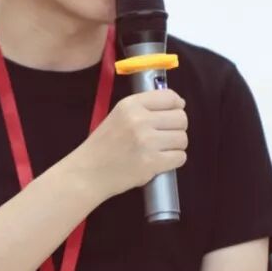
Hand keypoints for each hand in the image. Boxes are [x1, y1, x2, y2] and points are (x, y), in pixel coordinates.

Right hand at [71, 88, 186, 201]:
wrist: (88, 173)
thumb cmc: (104, 145)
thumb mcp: (119, 116)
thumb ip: (145, 108)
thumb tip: (179, 104)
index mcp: (131, 104)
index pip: (170, 97)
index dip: (177, 106)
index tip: (172, 114)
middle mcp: (140, 120)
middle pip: (181, 118)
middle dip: (176, 128)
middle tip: (163, 137)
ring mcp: (147, 142)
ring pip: (182, 139)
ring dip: (175, 146)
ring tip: (159, 150)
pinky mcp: (152, 162)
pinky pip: (180, 157)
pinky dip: (173, 161)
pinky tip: (159, 161)